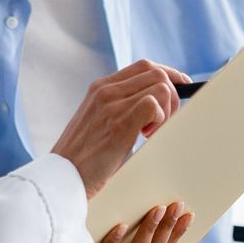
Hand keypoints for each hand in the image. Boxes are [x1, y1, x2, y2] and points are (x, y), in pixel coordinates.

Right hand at [50, 60, 191, 195]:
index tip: (181, 87)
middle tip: (162, 122)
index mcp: (100, 87)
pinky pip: (153, 105)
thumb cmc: (83, 156)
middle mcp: (105, 90)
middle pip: (157, 73)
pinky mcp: (119, 124)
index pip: (144, 66)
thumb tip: (153, 106)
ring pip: (160, 86)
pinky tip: (146, 137)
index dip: (168, 74)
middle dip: (172, 96)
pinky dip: (160, 120)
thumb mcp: (97, 121)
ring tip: (150, 133)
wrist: (62, 176)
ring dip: (167, 110)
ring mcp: (111, 105)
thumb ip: (118, 107)